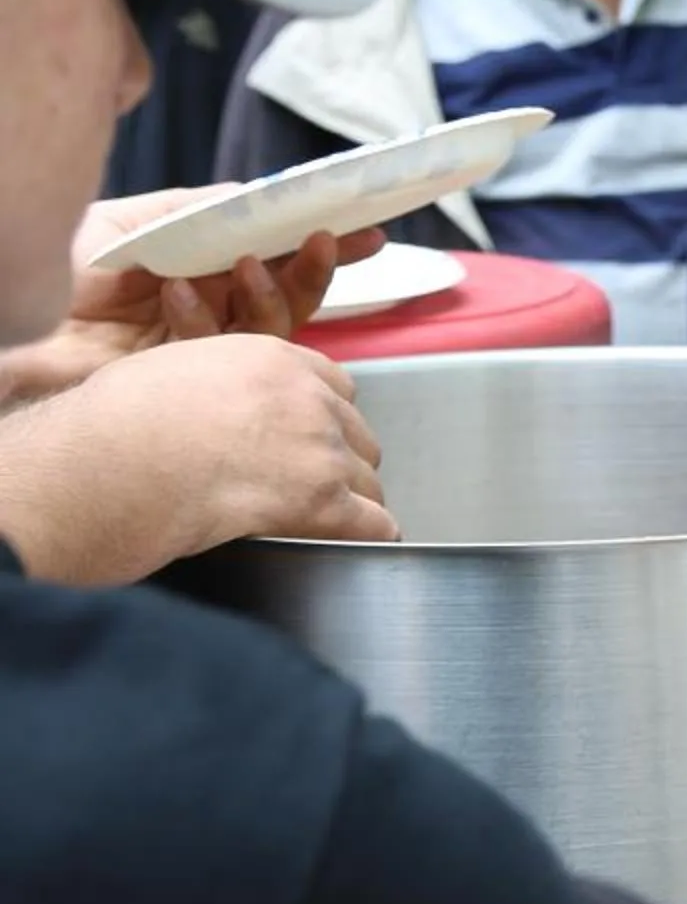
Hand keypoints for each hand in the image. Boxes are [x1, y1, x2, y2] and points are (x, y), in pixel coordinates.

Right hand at [4, 335, 396, 581]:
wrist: (99, 467)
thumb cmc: (109, 428)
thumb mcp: (170, 375)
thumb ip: (218, 386)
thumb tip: (220, 412)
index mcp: (270, 359)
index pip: (333, 388)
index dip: (322, 421)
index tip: (307, 444)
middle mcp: (305, 397)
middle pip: (354, 434)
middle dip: (335, 463)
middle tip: (303, 489)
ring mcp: (317, 448)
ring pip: (366, 480)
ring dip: (347, 502)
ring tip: (318, 523)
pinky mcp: (319, 500)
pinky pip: (371, 523)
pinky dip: (364, 536)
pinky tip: (355, 544)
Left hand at [14, 190, 386, 396]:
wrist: (12, 326)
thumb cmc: (55, 269)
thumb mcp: (129, 221)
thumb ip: (197, 209)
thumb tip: (261, 195)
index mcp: (198, 267)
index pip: (273, 254)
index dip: (318, 245)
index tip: (360, 229)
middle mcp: (208, 306)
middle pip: (287, 294)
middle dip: (315, 269)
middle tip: (328, 243)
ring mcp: (201, 347)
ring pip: (270, 327)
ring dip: (270, 292)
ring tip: (246, 266)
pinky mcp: (188, 381)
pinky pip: (225, 352)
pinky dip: (207, 318)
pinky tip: (178, 294)